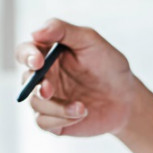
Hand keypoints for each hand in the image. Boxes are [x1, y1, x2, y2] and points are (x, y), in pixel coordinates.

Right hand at [15, 18, 138, 135]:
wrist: (127, 99)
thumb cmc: (109, 66)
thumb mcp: (90, 41)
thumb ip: (63, 30)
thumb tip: (35, 32)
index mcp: (48, 55)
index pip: (25, 52)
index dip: (26, 55)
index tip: (38, 60)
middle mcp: (44, 77)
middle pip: (25, 80)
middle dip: (35, 85)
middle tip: (49, 89)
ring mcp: (48, 100)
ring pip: (34, 103)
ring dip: (56, 106)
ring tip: (82, 107)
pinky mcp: (54, 121)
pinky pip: (43, 122)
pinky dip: (60, 119)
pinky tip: (81, 113)